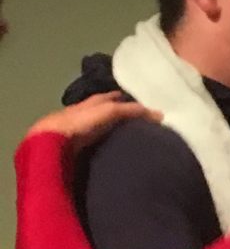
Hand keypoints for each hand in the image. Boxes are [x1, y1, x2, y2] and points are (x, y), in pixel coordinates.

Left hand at [26, 94, 159, 151]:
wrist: (51, 143)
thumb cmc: (80, 122)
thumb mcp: (109, 111)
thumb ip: (132, 111)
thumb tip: (160, 115)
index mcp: (90, 103)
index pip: (108, 98)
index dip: (122, 98)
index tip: (138, 104)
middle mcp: (82, 114)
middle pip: (101, 112)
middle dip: (115, 114)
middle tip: (135, 122)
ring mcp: (75, 131)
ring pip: (95, 128)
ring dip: (107, 131)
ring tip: (125, 138)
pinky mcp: (72, 147)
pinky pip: (91, 144)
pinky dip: (100, 145)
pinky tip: (109, 151)